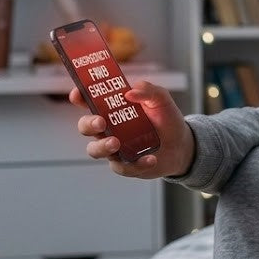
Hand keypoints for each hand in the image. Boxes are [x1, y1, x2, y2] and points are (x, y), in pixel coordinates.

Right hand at [70, 80, 195, 178]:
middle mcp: (109, 128)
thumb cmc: (166, 119)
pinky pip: (122, 168)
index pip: (89, 101)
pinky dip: (136, 164)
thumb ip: (149, 90)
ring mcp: (115, 148)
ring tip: (116, 143)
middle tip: (101, 123)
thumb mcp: (161, 100)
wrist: (181, 145)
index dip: (80, 97)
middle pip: (86, 127)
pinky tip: (150, 159)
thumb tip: (132, 91)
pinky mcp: (125, 165)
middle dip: (89, 124)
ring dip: (103, 147)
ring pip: (95, 150)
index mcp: (113, 109)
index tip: (77, 94)